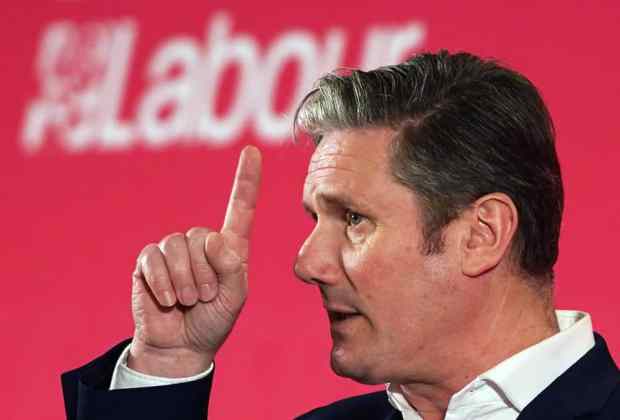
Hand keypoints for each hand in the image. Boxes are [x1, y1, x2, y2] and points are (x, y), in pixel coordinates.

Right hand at [128, 146, 261, 376]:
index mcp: (229, 247)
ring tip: (188, 300)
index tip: (252, 151)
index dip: (246, 180)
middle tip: (205, 298)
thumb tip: (211, 237)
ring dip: (185, 281)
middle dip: (204, 275)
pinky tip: (168, 300)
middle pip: (201, 238)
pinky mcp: (148, 261)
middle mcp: (201, 242)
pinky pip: (153, 258)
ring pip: (177, 247)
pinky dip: (162, 283)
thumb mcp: (235, 297)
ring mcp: (173, 250)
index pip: (240, 208)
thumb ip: (231, 268)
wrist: (181, 345)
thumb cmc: (214, 319)